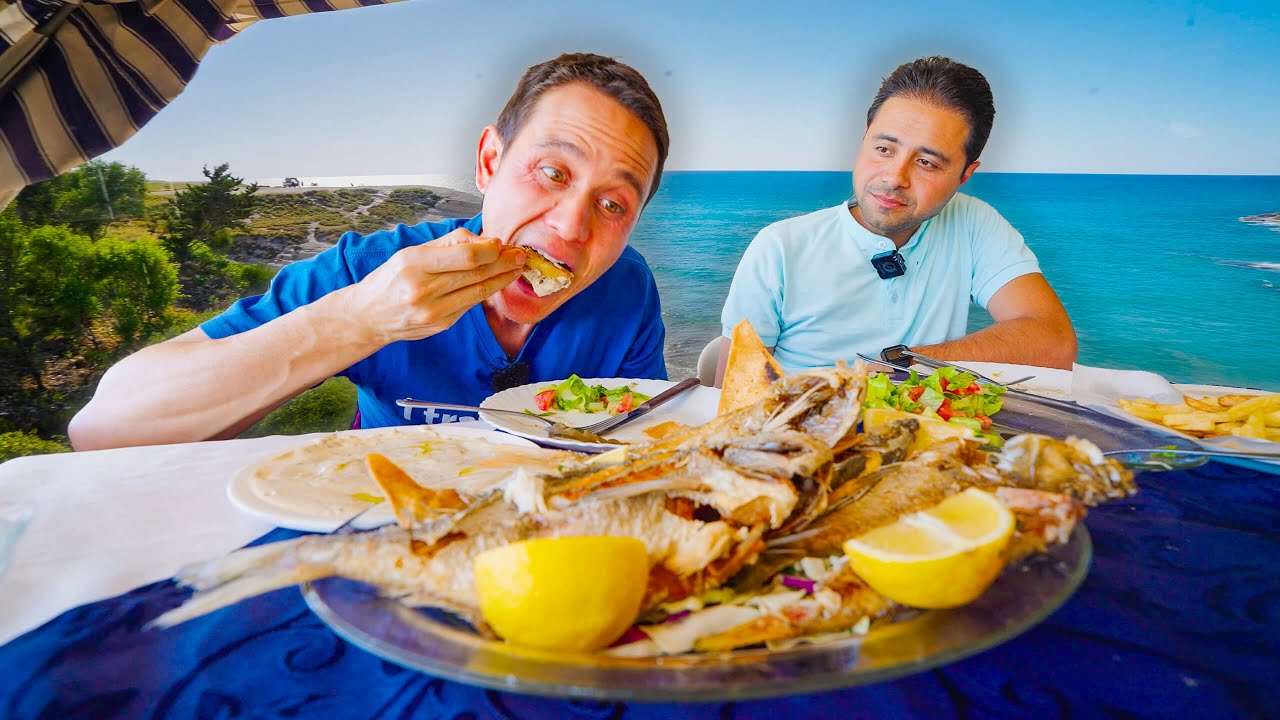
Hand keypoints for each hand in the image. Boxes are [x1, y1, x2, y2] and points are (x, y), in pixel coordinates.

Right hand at [334, 228, 525, 344]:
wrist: (369, 316)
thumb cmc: (391, 279)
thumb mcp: (411, 253)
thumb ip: (446, 244)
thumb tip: (482, 240)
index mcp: (414, 264)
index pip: (464, 255)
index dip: (489, 249)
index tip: (502, 243)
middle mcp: (424, 289)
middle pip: (476, 273)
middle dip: (503, 262)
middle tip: (521, 255)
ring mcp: (434, 311)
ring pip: (478, 290)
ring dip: (502, 278)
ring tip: (516, 268)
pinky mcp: (441, 325)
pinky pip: (470, 304)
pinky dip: (487, 291)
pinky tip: (498, 282)